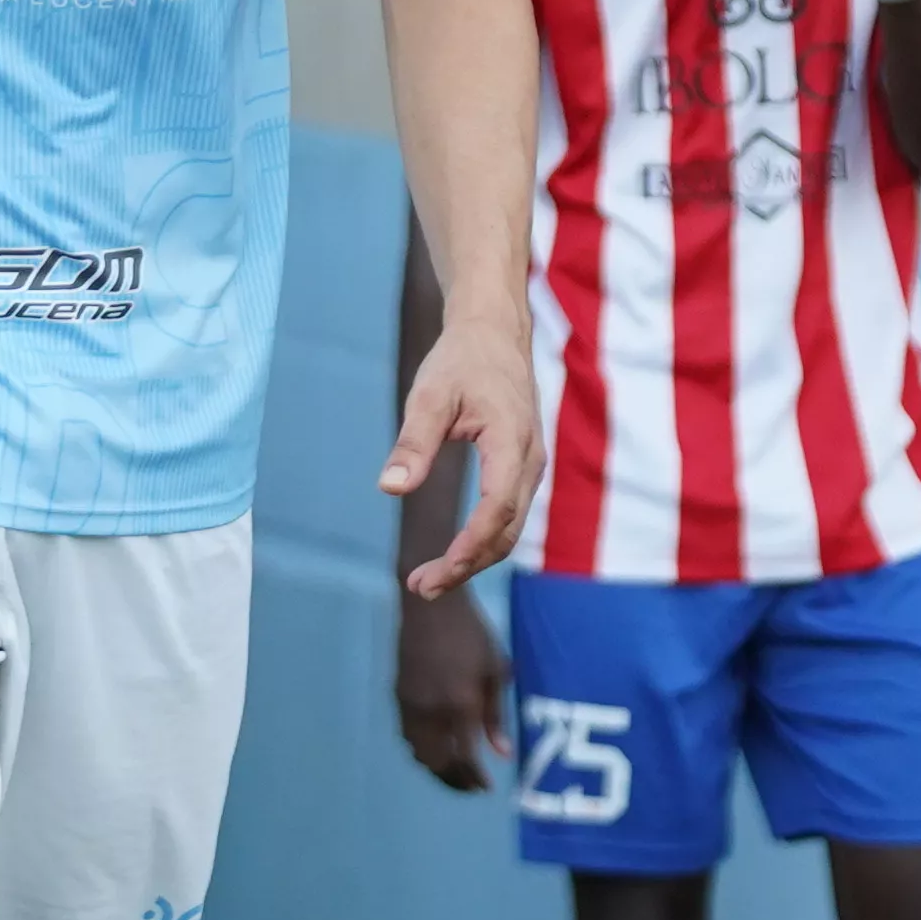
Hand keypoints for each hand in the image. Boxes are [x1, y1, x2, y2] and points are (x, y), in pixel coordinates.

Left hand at [385, 307, 541, 599]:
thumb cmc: (461, 360)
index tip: (438, 572)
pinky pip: (508, 515)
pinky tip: (453, 555)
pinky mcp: (522, 468)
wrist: (494, 332)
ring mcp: (530, 466)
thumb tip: (390, 490)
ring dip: (474, 559)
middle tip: (420, 588)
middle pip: (505, 530)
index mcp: (510, 441)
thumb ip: (413, 444)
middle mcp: (529, 459)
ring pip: (509, 528)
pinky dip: (482, 541)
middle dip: (466, 566)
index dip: (469, 546)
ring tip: (428, 581)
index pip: (496, 508)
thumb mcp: (428, 396)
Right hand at [396, 584, 510, 788]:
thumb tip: (502, 753)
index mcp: (461, 705)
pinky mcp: (398, 696)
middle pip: (438, 762)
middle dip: (454, 780)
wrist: (430, 606)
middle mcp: (432, 712)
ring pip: (418, 752)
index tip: (486, 787)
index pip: (465, 757)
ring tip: (455, 771)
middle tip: (470, 787)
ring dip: (436, 767)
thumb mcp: (494, 671)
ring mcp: (411, 705)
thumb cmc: (472, 634)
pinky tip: (436, 746)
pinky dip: (422, 749)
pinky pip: (407, 735)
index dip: (475, 777)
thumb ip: (495, 716)